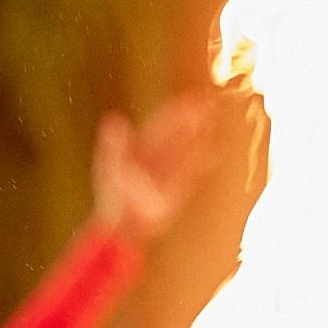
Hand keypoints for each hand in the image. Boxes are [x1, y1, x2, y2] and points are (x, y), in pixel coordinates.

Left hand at [90, 94, 219, 243]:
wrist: (124, 227)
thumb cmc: (115, 198)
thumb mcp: (112, 167)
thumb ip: (114, 145)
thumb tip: (114, 119)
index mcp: (139, 149)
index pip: (162, 125)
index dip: (176, 112)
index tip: (190, 100)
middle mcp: (154, 158)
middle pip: (177, 134)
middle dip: (192, 119)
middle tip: (209, 104)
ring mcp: (166, 173)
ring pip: (187, 149)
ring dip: (200, 136)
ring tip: (214, 121)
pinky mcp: (176, 188)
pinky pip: (194, 170)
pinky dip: (204, 160)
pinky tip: (215, 153)